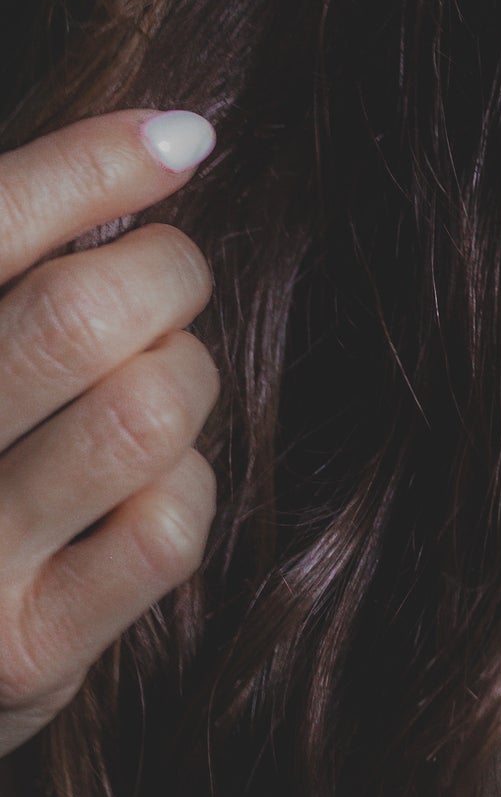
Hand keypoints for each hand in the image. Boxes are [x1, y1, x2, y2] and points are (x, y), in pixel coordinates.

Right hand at [0, 111, 218, 760]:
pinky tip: (136, 492)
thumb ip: (20, 244)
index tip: (183, 142)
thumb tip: (175, 139)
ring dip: (181, 379)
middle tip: (161, 288)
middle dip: (162, 275)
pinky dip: (183, 487)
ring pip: (144, 411)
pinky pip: (168, 526)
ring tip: (146, 389)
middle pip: (80, 313)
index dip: (95, 164)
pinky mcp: (23, 658)